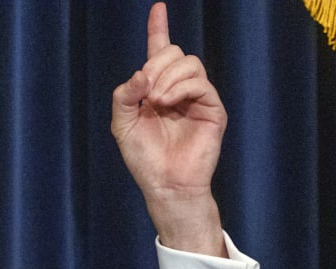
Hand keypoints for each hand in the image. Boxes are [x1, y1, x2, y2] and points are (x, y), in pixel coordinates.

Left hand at [111, 2, 226, 255]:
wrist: (164, 183)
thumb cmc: (144, 158)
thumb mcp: (122, 123)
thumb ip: (125, 94)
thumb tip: (143, 72)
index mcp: (157, 89)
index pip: (159, 51)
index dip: (158, 28)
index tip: (157, 8)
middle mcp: (179, 89)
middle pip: (174, 53)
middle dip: (156, 64)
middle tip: (146, 92)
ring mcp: (198, 98)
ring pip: (189, 63)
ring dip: (167, 76)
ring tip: (155, 101)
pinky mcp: (212, 109)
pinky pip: (200, 83)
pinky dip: (180, 88)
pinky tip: (167, 102)